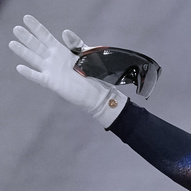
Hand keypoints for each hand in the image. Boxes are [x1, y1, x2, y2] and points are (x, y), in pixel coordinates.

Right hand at [9, 14, 126, 126]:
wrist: (98, 92)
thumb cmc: (92, 72)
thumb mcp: (85, 54)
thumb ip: (75, 43)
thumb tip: (64, 31)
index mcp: (60, 50)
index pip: (45, 36)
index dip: (36, 28)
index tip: (27, 18)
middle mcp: (52, 59)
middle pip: (37, 46)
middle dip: (27, 37)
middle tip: (17, 28)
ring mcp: (51, 70)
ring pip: (34, 59)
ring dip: (23, 52)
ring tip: (12, 43)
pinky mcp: (52, 83)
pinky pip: (38, 77)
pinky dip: (29, 73)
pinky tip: (20, 67)